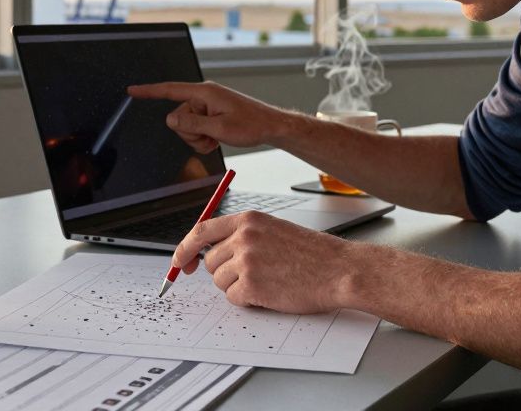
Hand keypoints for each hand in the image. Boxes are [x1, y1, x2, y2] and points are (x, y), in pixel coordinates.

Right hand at [126, 81, 291, 152]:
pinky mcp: (212, 113)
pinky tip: (217, 139)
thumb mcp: (219, 129)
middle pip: (178, 116)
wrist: (271, 127)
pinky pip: (196, 128)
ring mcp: (208, 105)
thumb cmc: (252, 125)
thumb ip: (191, 124)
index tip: (132, 90)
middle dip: (190, 132)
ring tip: (216, 138)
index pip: (170, 90)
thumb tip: (170, 119)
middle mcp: (204, 96)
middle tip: (210, 136)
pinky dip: (204, 137)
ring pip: (187, 126)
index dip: (149, 91)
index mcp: (205, 93)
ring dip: (198, 137)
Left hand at [170, 211, 359, 314]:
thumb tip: (212, 250)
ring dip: (238, 287)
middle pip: (210, 262)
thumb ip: (243, 235)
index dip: (185, 248)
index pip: (201, 231)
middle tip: (251, 275)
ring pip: (220, 282)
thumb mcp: (274, 229)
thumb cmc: (313, 253)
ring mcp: (247, 261)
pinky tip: (271, 292)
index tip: (181, 261)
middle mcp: (244, 237)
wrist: (339, 270)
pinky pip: (234, 298)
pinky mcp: (253, 285)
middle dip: (224, 273)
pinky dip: (248, 301)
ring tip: (268, 281)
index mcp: (248, 220)